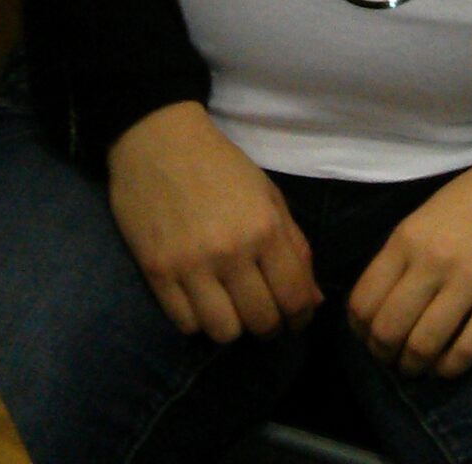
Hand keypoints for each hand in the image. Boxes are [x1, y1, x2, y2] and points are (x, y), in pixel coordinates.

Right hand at [106, 101, 322, 341]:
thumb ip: (295, 247)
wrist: (157, 139)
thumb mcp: (268, 195)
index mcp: (265, 228)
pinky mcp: (157, 273)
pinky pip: (186, 324)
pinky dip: (198, 320)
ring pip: (224, 332)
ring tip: (231, 309)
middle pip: (261, 322)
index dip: (301, 317)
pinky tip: (201, 301)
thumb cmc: (220, 165)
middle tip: (263, 313)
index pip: (295, 298)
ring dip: (234, 326)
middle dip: (269, 325)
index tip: (296, 319)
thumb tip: (314, 300)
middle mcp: (231, 252)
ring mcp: (191, 266)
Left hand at [348, 156, 471, 379]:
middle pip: (388, 330)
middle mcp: (432, 262)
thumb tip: (380, 305)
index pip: (363, 302)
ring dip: (414, 366)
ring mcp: (470, 282)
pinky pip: (467, 350)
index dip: (359, 330)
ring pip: (423, 346)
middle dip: (383, 354)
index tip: (369, 336)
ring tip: (417, 367)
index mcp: (407, 239)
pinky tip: (447, 366)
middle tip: (392, 358)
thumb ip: (401, 256)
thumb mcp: (426, 215)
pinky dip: (450, 368)